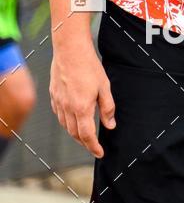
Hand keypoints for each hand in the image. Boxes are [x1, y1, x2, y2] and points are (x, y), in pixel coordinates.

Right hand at [50, 40, 115, 157]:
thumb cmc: (89, 66)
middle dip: (85, 143)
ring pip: (65, 126)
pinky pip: (59, 115)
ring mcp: (58, 102)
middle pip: (75, 134)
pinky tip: (72, 119)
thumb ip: (107, 108)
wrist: (70, 50)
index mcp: (81, 108)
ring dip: (75, 134)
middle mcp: (67, 108)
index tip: (100, 153)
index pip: (87, 136)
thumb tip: (110, 125)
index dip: (94, 147)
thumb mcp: (104, 86)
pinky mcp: (53, 95)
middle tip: (94, 146)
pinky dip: (66, 122)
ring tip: (85, 135)